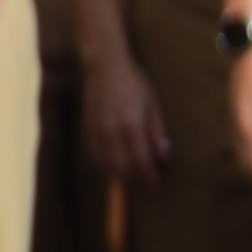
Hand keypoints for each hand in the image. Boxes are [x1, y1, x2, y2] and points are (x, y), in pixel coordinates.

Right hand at [80, 43, 169, 184]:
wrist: (104, 67)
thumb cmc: (134, 83)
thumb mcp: (153, 104)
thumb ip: (157, 131)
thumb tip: (164, 155)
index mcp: (131, 126)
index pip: (140, 161)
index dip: (148, 176)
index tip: (156, 184)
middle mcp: (111, 132)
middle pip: (121, 168)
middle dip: (134, 178)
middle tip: (145, 180)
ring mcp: (96, 131)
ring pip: (105, 164)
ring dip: (119, 173)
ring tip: (132, 174)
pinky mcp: (87, 128)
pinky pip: (94, 155)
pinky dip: (104, 164)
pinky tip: (113, 163)